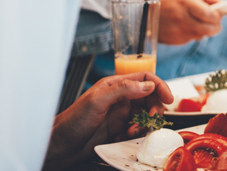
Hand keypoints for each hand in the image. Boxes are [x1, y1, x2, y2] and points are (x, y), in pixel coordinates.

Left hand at [44, 72, 172, 170]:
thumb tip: (148, 85)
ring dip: (144, 124)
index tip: (168, 98)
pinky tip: (123, 137)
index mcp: (115, 85)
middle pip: (149, 98)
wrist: (58, 147)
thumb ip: (123, 89)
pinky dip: (135, 134)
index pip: (145, 79)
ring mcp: (119, 115)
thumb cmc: (71, 122)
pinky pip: (136, 130)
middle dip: (154, 108)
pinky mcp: (117, 130)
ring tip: (132, 131)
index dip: (159, 86)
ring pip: (145, 115)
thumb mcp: (97, 101)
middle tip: (151, 119)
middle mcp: (120, 98)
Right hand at [153, 0, 222, 44]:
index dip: (218, 16)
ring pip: (202, 35)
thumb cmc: (167, 1)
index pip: (209, 15)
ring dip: (205, 30)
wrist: (143, 15)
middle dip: (216, 26)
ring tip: (198, 21)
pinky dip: (193, 34)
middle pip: (209, 29)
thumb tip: (222, 3)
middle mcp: (181, 18)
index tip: (219, 13)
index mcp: (185, 3)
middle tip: (215, 21)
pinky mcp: (175, 41)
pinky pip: (191, 39)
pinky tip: (186, 26)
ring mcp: (178, 32)